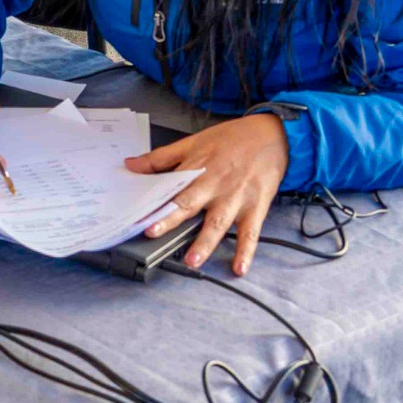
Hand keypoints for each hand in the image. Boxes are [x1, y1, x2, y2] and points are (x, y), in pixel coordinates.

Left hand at [130, 114, 288, 275]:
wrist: (271, 134)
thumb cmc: (231, 139)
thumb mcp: (192, 142)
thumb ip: (160, 158)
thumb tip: (131, 164)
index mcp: (196, 170)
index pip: (170, 188)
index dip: (153, 201)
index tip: (137, 214)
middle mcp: (215, 185)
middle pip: (189, 204)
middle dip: (171, 220)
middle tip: (153, 234)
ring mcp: (236, 198)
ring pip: (218, 223)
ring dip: (205, 243)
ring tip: (192, 260)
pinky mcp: (256, 206)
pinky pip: (251, 232)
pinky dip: (246, 251)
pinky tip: (239, 268)